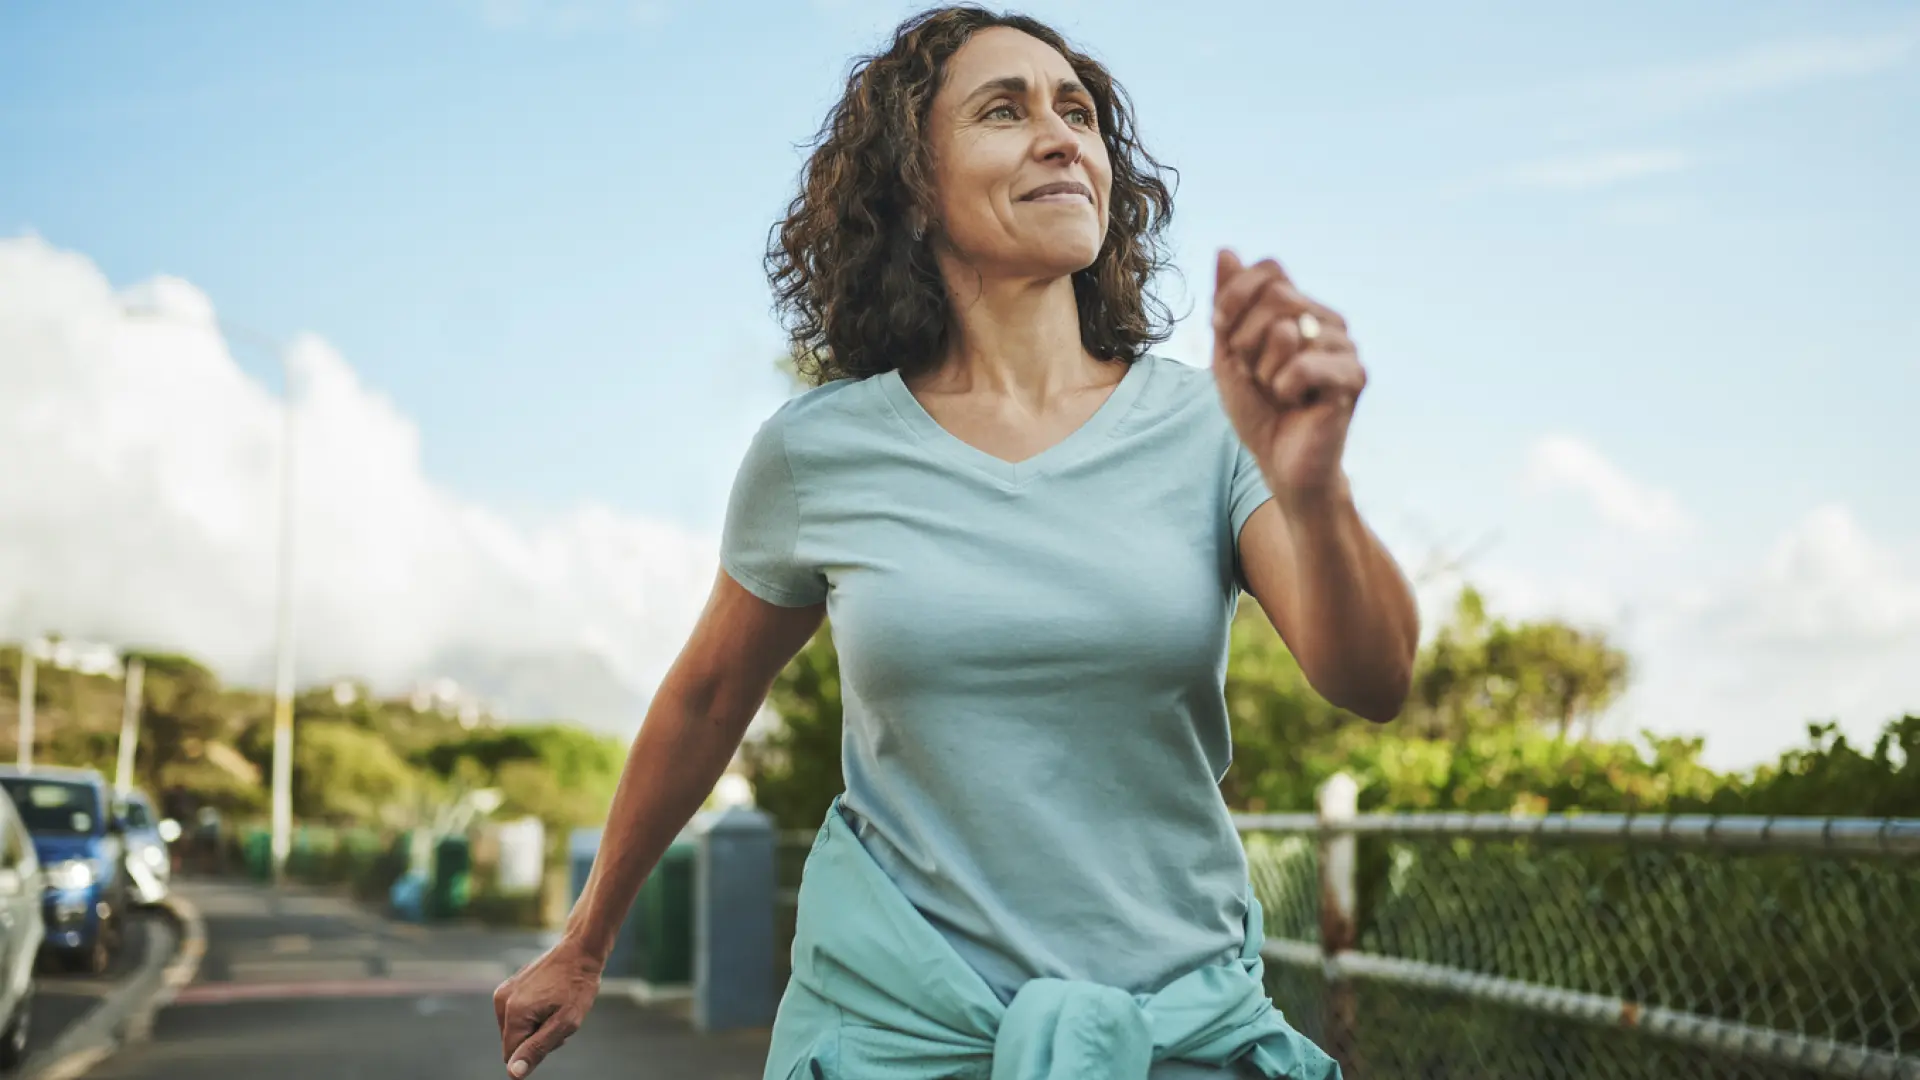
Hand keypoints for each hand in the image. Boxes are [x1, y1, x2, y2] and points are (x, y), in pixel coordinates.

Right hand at [493, 936, 603, 1076]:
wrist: (580, 950)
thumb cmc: (578, 986)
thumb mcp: (566, 1022)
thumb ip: (537, 1049)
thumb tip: (513, 1073)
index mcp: (514, 1012)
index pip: (512, 1055)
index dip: (536, 1051)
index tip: (556, 1032)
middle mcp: (502, 1002)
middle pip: (514, 1042)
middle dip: (537, 1038)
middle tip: (560, 1018)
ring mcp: (503, 992)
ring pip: (516, 1030)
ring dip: (537, 1027)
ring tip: (557, 1008)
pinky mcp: (508, 987)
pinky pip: (516, 1016)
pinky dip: (533, 1015)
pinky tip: (550, 1000)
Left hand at [1211, 249, 1366, 507]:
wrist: (1282, 465)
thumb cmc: (1258, 411)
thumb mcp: (1228, 354)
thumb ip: (1227, 304)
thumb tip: (1225, 250)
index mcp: (1302, 309)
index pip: (1270, 269)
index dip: (1236, 297)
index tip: (1222, 332)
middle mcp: (1329, 320)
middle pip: (1275, 294)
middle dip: (1246, 339)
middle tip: (1255, 374)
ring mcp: (1346, 346)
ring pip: (1285, 330)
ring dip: (1263, 370)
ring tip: (1277, 392)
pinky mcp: (1354, 376)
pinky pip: (1302, 365)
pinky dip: (1283, 388)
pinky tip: (1296, 403)